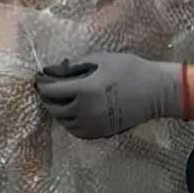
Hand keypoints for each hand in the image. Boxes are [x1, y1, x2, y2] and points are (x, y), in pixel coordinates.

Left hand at [34, 52, 183, 139]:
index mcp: (84, 89)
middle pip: (54, 108)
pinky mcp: (100, 133)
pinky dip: (69, 123)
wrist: (154, 92)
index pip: (52, 91)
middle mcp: (85, 110)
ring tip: (59, 101)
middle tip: (47, 90)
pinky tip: (72, 112)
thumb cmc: (129, 69)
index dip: (42, 84)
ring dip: (57, 111)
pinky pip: (76, 131)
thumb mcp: (101, 59)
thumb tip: (56, 72)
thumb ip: (76, 66)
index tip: (39, 79)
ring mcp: (93, 124)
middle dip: (47, 98)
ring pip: (63, 122)